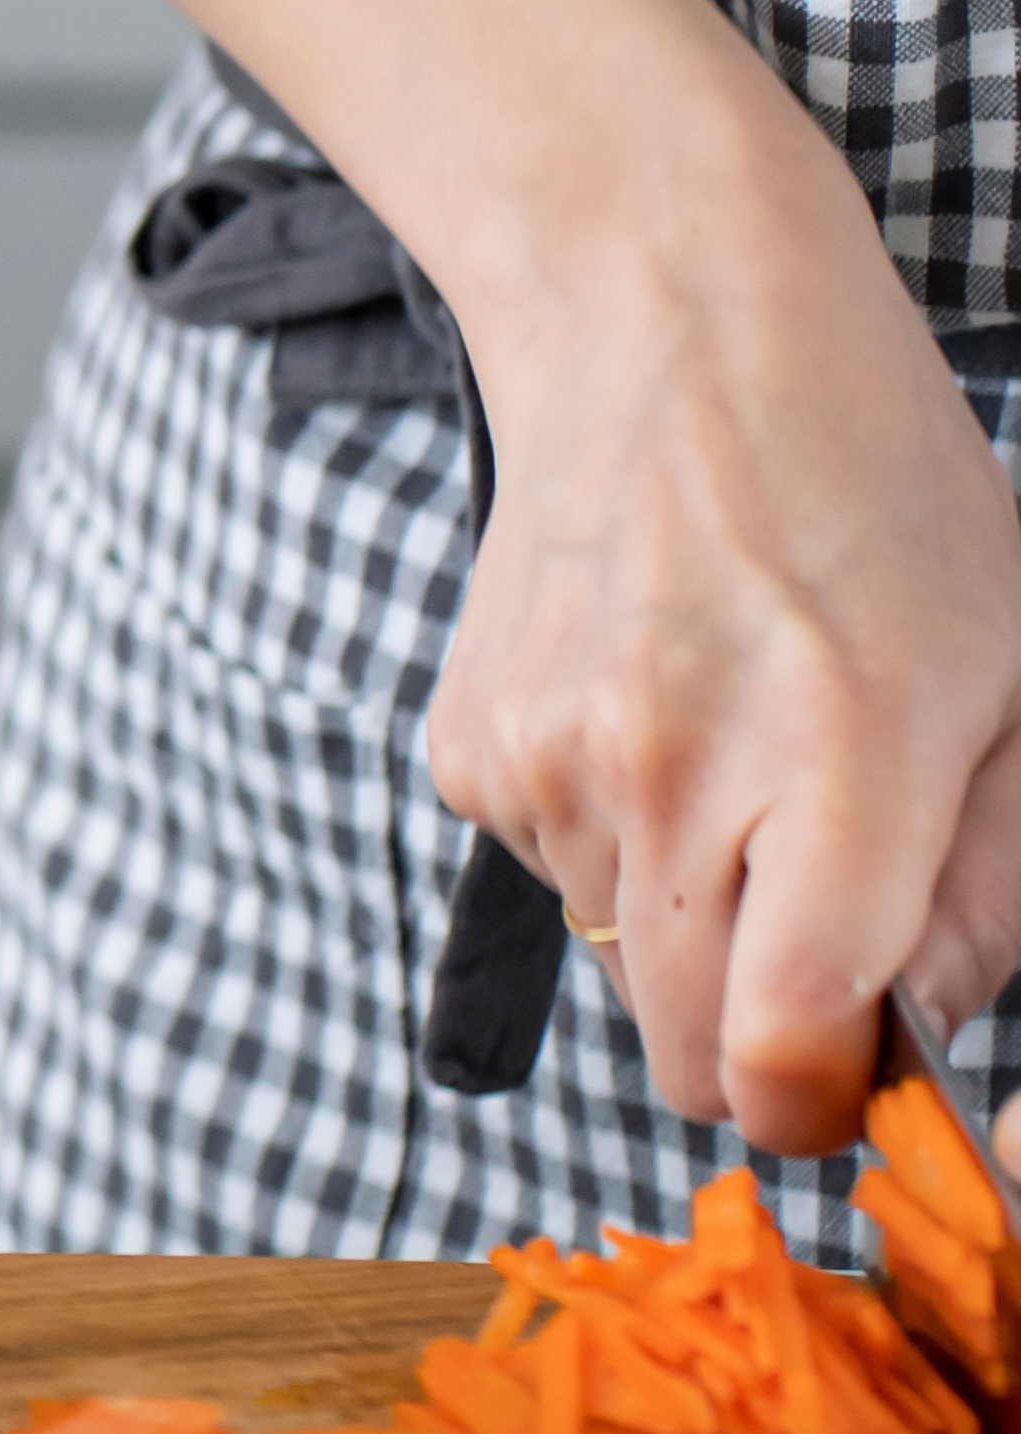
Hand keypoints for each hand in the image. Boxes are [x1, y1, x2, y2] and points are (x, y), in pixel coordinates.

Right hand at [37, 0, 1020, 1157]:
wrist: (664, 325)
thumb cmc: (866, 489)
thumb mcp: (1008, 676)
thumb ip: (995, 882)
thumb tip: (930, 1025)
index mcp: (834, 762)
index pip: (789, 1049)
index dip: (832, 1109)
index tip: (869, 1081)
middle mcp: (666, 775)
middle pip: (689, 1053)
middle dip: (766, 1038)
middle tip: (827, 927)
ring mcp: (546, 764)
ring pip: (626, 965)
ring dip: (691, 920)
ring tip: (740, 763)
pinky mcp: (467, 751)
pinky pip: (553, 878)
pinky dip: (610, 844)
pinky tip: (654, 721)